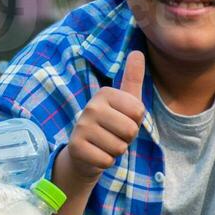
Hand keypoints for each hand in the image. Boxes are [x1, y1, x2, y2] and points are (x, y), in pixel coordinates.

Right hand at [58, 50, 145, 183]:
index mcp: (104, 93)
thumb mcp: (124, 102)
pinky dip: (105, 162)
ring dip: (116, 151)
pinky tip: (96, 154)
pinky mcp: (76, 147)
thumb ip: (132, 78)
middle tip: (113, 135)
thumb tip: (137, 52)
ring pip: (119, 147)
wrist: (84, 152)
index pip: (138, 112)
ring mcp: (81, 127)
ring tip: (104, 144)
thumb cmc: (110, 125)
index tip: (121, 120)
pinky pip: (107, 160)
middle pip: (130, 130)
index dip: (135, 121)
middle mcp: (91, 107)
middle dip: (127, 139)